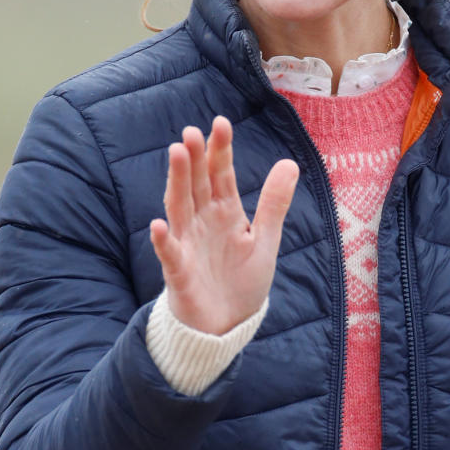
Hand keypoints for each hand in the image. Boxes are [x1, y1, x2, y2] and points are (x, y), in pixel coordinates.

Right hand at [149, 116, 298, 334]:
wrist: (226, 326)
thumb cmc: (241, 281)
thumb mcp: (264, 240)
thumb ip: (273, 203)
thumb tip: (290, 162)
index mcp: (225, 213)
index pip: (221, 175)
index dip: (220, 151)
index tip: (221, 123)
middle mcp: (203, 223)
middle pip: (197, 184)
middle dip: (194, 159)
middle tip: (192, 132)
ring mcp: (188, 245)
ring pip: (180, 207)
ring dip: (177, 182)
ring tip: (176, 154)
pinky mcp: (179, 273)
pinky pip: (170, 255)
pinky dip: (164, 241)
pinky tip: (159, 225)